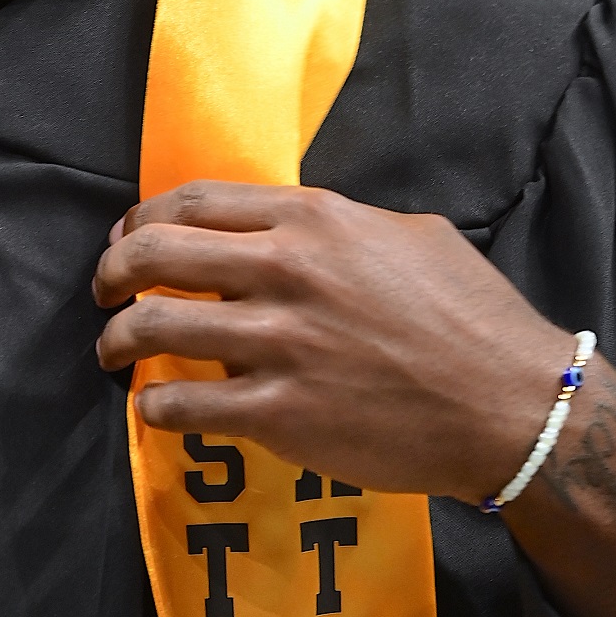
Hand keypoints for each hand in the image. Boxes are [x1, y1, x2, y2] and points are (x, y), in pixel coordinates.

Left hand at [93, 180, 583, 505]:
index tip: (126, 237)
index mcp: (312, 219)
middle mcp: (283, 271)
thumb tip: (293, 233)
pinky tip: (155, 411)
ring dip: (118, 342)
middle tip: (104, 292)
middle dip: (112, 272)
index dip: (142, 218)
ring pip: (152, 329)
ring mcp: (276, 344)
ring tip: (113, 354)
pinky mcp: (278, 414)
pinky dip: (155, 409)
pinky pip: (182, 407)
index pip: (192, 201)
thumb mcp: (410, 235)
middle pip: (154, 254)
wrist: (510, 403)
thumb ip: (339, 226)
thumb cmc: (471, 316)